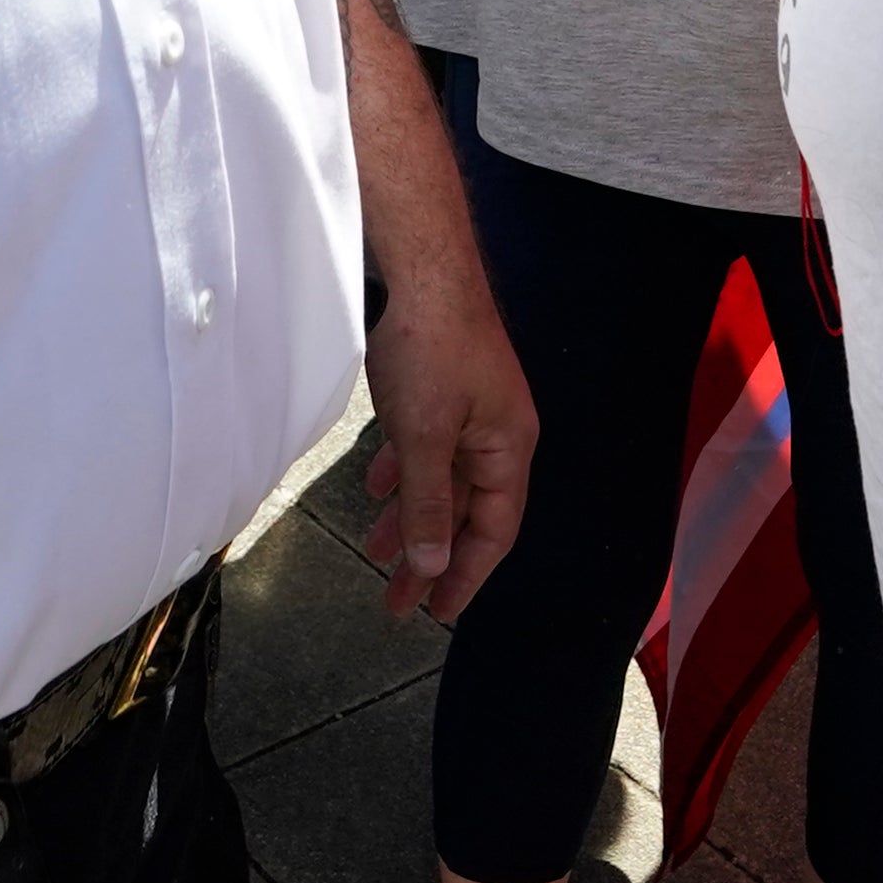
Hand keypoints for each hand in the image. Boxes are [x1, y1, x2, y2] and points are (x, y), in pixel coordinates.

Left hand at [359, 258, 536, 621]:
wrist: (424, 270)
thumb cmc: (430, 349)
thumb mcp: (424, 436)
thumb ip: (428, 503)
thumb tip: (433, 563)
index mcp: (507, 449)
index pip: (494, 530)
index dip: (465, 574)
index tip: (436, 612)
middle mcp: (497, 434)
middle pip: (465, 511)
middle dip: (430, 556)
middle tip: (397, 602)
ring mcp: (471, 409)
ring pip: (441, 479)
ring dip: (410, 516)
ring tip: (377, 552)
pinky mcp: (445, 387)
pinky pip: (427, 445)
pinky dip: (403, 471)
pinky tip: (375, 487)